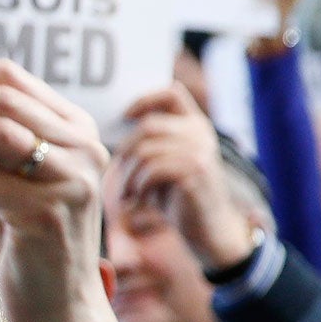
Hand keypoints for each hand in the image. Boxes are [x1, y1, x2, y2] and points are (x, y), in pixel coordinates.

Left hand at [115, 81, 257, 270]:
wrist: (206, 229)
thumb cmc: (176, 195)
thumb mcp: (163, 162)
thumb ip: (150, 141)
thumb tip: (114, 121)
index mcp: (194, 125)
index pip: (171, 93)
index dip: (144, 100)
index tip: (123, 117)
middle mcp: (201, 133)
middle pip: (147, 126)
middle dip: (125, 152)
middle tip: (120, 178)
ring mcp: (201, 152)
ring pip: (146, 150)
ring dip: (127, 176)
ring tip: (126, 194)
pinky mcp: (196, 173)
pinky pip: (152, 170)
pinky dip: (137, 186)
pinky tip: (138, 200)